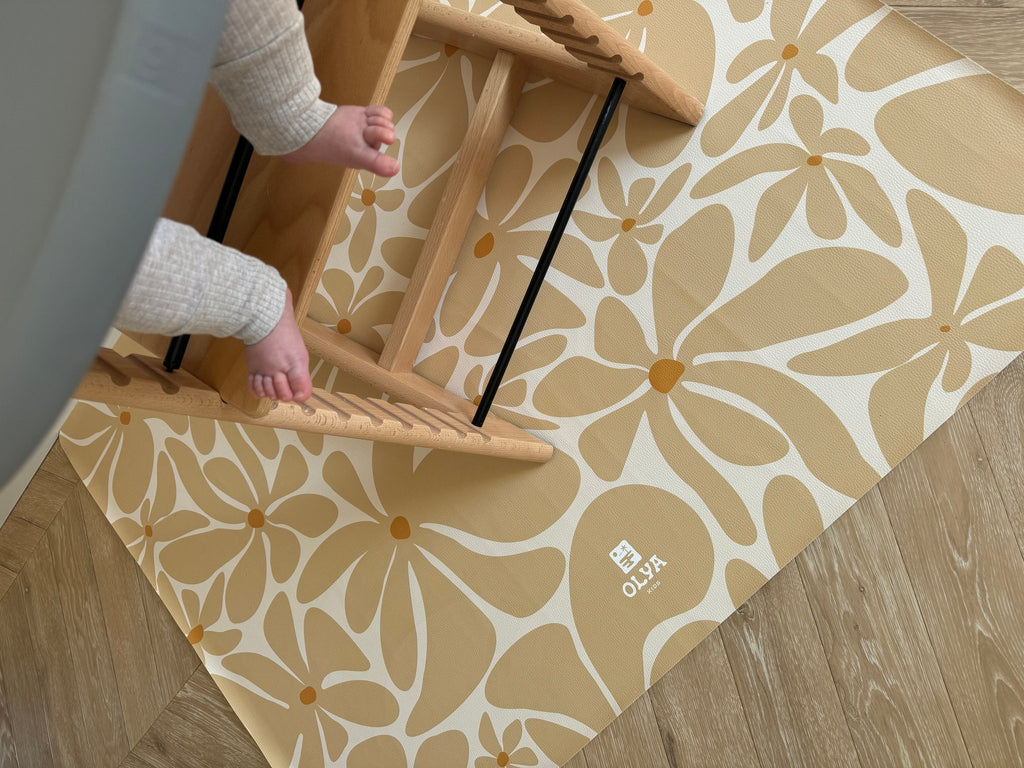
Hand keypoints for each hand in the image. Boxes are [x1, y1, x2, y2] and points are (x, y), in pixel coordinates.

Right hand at [283, 105, 399, 176]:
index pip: (390, 142)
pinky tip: (366, 115)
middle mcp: (372, 146)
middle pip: (389, 129)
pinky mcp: (365, 119)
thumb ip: (377, 163)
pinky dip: (377, 112)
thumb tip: (397, 169)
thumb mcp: (358, 156)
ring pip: (387, 121)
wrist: (314, 127)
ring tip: (361, 122)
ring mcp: (369, 131)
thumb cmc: (333, 144)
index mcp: (372, 157)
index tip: (367, 134)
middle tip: (361, 129)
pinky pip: (383, 113)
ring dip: (375, 118)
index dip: (383, 134)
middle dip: (376, 125)